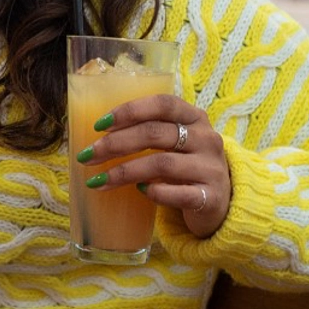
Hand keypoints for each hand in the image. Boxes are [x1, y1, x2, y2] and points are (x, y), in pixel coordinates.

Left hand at [76, 94, 230, 237]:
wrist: (221, 203)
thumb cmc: (186, 167)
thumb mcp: (174, 143)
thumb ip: (149, 132)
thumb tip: (99, 136)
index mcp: (195, 117)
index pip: (162, 104)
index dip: (129, 110)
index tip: (100, 124)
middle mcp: (207, 138)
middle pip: (155, 134)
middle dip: (115, 144)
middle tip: (88, 156)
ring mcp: (212, 168)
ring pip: (162, 164)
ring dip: (125, 172)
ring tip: (99, 181)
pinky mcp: (212, 198)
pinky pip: (178, 193)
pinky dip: (155, 192)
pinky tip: (140, 192)